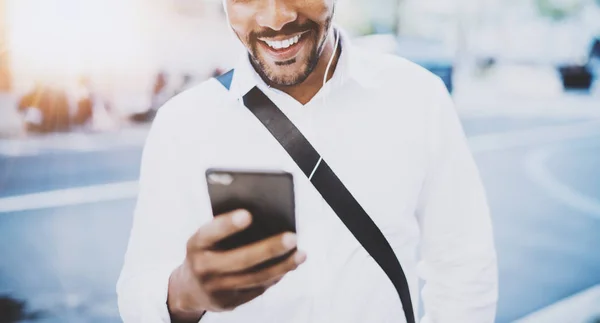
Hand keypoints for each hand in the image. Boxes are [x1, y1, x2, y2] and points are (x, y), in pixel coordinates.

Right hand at [167, 209, 305, 320]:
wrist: (188, 290)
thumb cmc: (205, 253)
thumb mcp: (205, 239)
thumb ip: (224, 230)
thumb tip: (264, 218)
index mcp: (196, 245)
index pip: (210, 233)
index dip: (227, 225)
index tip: (248, 215)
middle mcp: (203, 268)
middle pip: (241, 260)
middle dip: (269, 249)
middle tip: (292, 237)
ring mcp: (216, 289)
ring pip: (255, 278)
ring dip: (282, 266)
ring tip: (300, 253)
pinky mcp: (229, 303)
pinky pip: (258, 288)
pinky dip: (276, 276)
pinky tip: (289, 265)